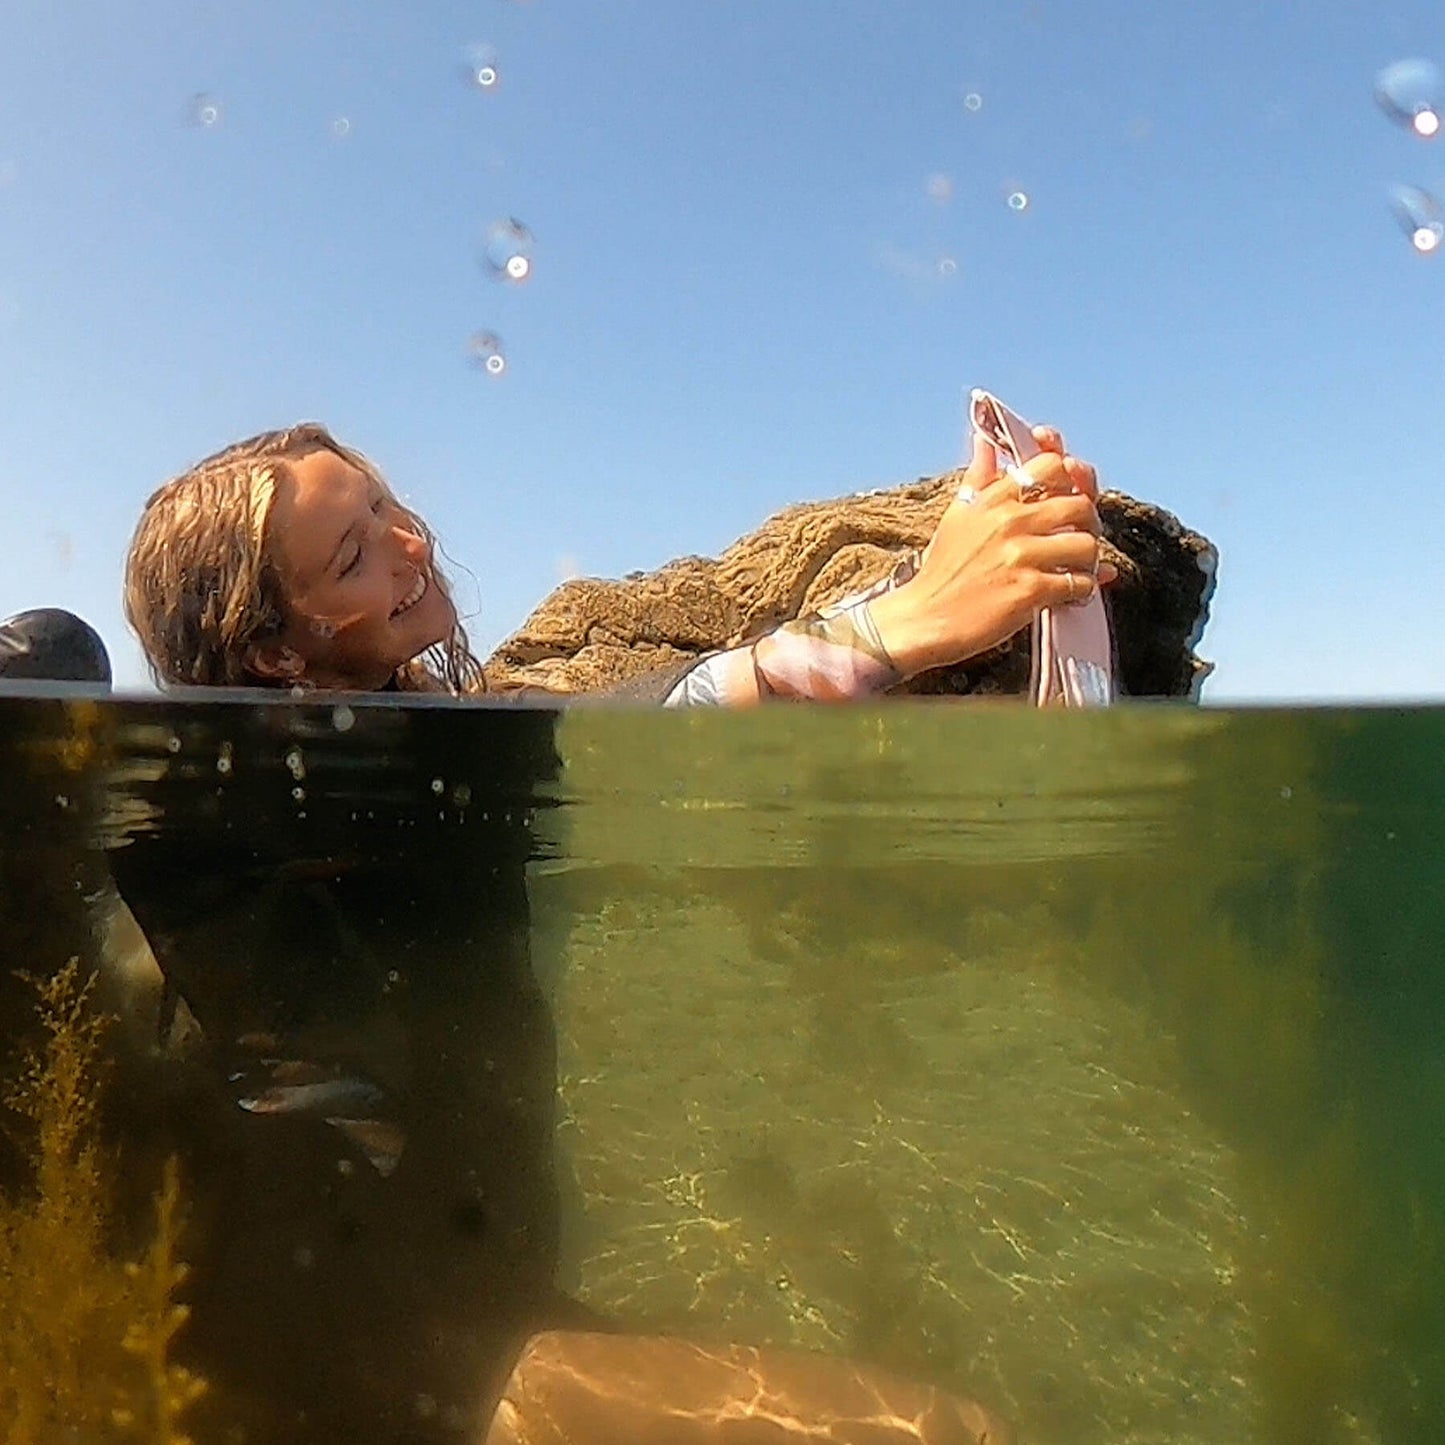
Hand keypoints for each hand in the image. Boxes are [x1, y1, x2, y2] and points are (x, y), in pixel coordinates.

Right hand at [867, 428, 1116, 677]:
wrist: (924, 619)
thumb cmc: (942, 572)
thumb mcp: (957, 516)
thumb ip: (979, 477)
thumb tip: (984, 441)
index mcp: (994, 499)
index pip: (1052, 465)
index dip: (1072, 477)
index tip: (1070, 495)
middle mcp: (1008, 521)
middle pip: (1079, 504)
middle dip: (1089, 523)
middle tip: (1081, 538)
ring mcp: (1019, 555)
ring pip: (1086, 545)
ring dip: (1089, 561)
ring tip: (1076, 569)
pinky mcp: (1027, 589)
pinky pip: (1078, 583)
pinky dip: (1081, 590)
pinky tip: (1068, 594)